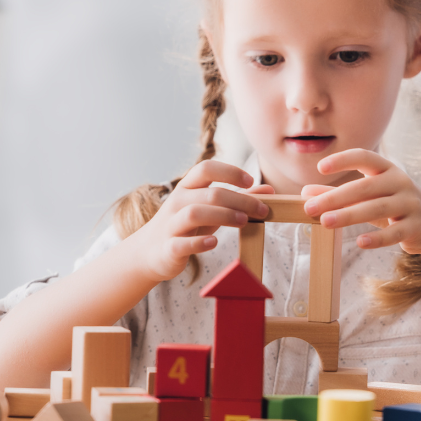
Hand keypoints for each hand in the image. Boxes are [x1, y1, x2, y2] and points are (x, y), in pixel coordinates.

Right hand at [133, 161, 270, 280]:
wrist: (150, 252)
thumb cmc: (188, 226)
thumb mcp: (212, 209)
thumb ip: (239, 198)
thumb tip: (269, 190)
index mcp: (187, 187)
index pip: (206, 168)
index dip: (229, 172)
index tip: (250, 181)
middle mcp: (177, 201)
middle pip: (210, 193)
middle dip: (239, 199)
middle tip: (262, 209)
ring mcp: (171, 224)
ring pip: (194, 213)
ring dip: (223, 216)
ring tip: (244, 221)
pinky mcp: (168, 247)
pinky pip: (182, 243)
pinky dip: (199, 243)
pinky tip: (214, 243)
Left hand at [302, 148, 420, 254]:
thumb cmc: (394, 206)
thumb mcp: (369, 197)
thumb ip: (339, 194)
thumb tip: (306, 193)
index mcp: (387, 169)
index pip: (365, 157)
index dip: (343, 160)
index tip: (320, 168)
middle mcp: (400, 182)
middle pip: (365, 186)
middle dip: (336, 197)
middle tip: (311, 207)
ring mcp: (410, 204)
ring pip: (377, 208)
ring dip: (349, 215)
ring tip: (325, 222)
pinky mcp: (416, 226)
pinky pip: (395, 232)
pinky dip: (377, 238)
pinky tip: (360, 242)